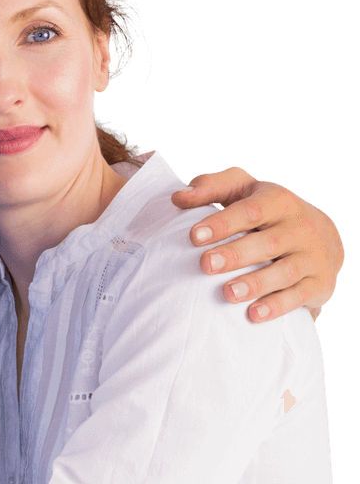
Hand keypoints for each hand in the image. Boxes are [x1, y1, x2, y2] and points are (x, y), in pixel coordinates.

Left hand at [171, 167, 343, 322]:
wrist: (323, 234)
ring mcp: (312, 257)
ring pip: (284, 272)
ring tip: (227, 293)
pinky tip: (253, 314)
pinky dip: (277, 306)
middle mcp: (300, 227)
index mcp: (279, 200)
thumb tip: (178, 197)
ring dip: (255, 284)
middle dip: (235, 255)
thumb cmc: (266, 209)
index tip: (193, 236)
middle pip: (267, 243)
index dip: (222, 223)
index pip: (250, 210)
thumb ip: (210, 187)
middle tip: (205, 264)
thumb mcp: (242, 188)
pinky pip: (299, 297)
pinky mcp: (320, 284)